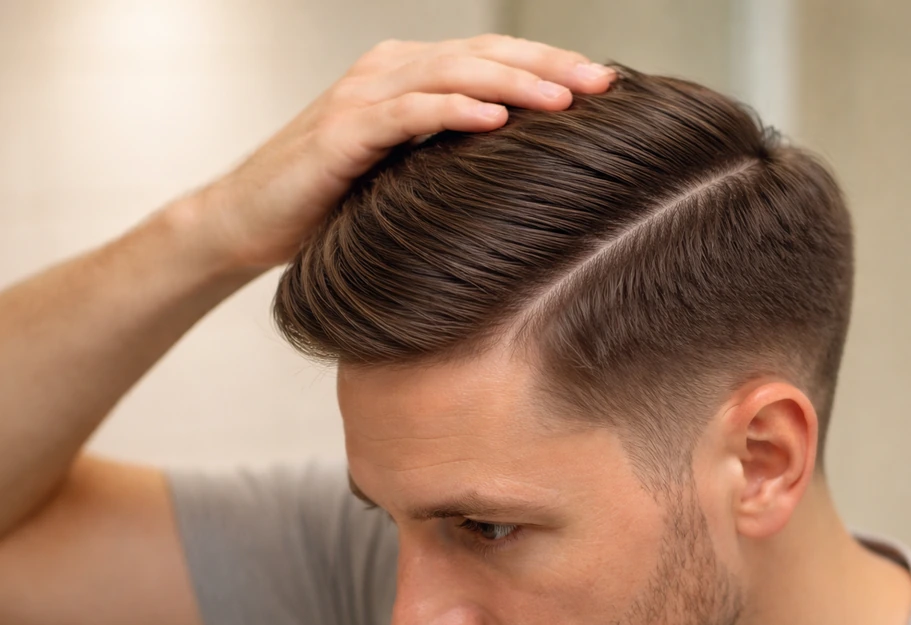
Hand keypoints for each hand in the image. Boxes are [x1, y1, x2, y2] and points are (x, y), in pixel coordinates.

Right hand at [188, 34, 616, 271]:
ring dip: (513, 82)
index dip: (548, 64)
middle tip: (605, 84)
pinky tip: (494, 119)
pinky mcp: (340, 133)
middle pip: (481, 55)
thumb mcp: (400, 170)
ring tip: (565, 98)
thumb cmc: (328, 202)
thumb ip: (448, 154)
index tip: (605, 86)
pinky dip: (451, 111)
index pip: (489, 59)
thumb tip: (520, 170)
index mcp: (406, 76)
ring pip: (451, 74)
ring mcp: (361, 97)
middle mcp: (386, 72)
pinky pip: (406, 114)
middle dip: (548, 65)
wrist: (245, 222)